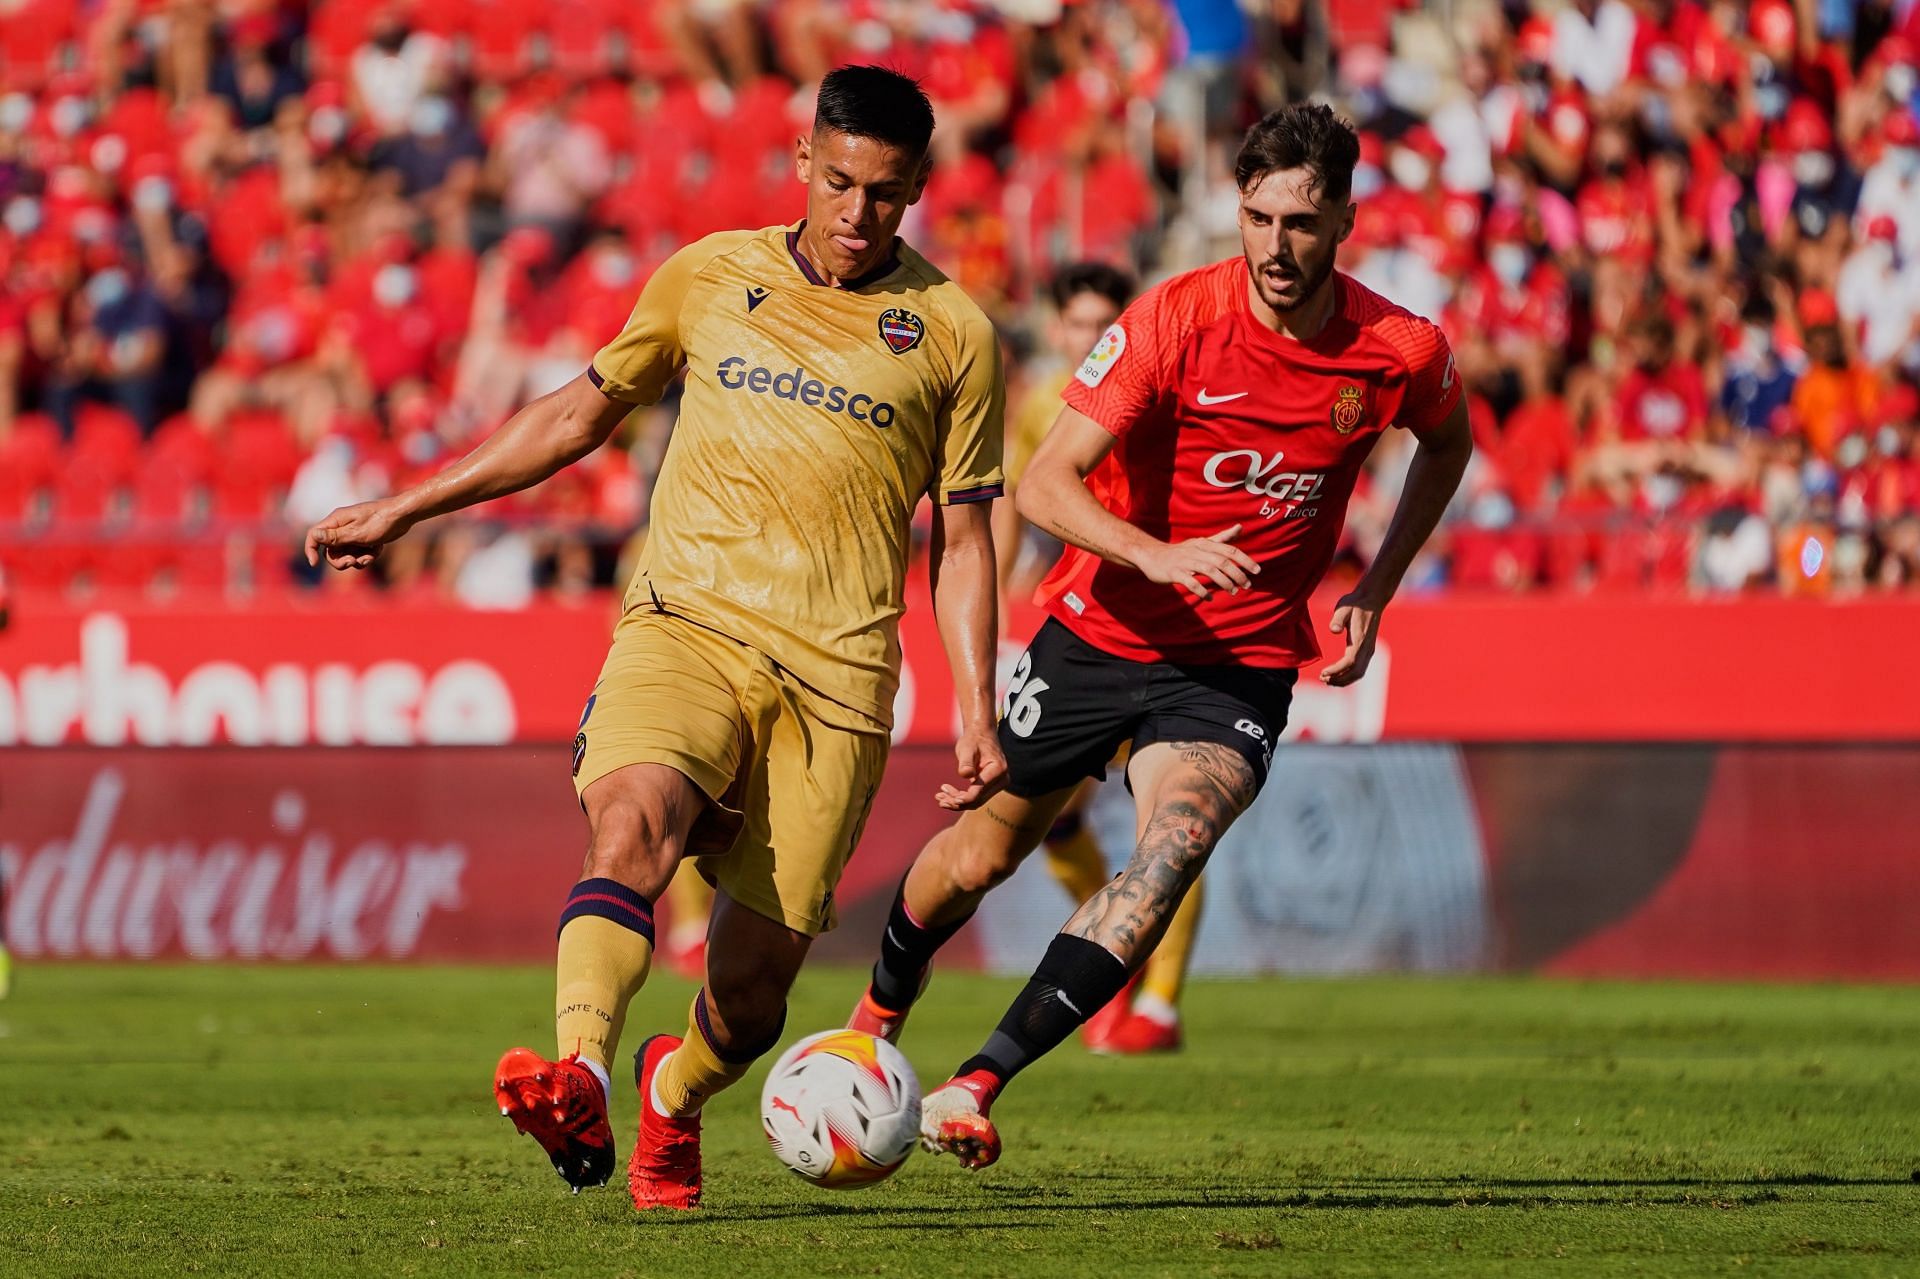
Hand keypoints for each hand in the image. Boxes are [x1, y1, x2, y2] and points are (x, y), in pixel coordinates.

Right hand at [304, 499, 414, 570]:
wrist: (404, 516)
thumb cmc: (380, 521)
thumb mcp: (356, 533)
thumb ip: (334, 537)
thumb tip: (313, 535)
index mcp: (336, 521)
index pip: (314, 536)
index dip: (310, 550)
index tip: (314, 564)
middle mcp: (342, 527)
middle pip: (331, 551)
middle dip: (340, 560)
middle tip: (352, 562)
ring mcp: (353, 533)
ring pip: (346, 555)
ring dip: (357, 559)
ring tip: (369, 555)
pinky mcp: (364, 539)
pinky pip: (359, 553)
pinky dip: (367, 555)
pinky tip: (378, 550)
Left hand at [936, 727, 1006, 810]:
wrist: (981, 734)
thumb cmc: (973, 739)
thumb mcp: (967, 748)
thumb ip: (966, 762)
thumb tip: (965, 774)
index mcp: (998, 770)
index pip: (980, 790)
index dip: (965, 798)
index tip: (948, 800)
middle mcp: (1001, 779)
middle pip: (978, 799)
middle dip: (958, 802)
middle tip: (939, 800)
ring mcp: (997, 784)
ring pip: (976, 801)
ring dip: (957, 802)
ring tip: (939, 798)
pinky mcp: (990, 786)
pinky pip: (975, 796)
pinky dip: (960, 798)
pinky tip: (945, 795)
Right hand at [1135, 525, 1259, 598]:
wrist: (1151, 555)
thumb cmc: (1181, 551)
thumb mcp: (1201, 543)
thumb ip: (1221, 537)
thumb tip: (1240, 528)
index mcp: (1204, 543)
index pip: (1229, 549)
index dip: (1244, 560)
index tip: (1257, 571)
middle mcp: (1196, 550)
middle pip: (1221, 560)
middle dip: (1236, 573)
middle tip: (1247, 585)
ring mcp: (1184, 561)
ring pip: (1208, 570)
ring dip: (1223, 582)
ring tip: (1233, 591)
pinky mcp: (1174, 572)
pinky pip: (1190, 582)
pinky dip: (1201, 590)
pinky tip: (1209, 597)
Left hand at [1320, 588, 1386, 685]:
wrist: (1371, 600)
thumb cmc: (1355, 603)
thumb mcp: (1343, 607)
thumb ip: (1338, 618)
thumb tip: (1333, 630)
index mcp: (1360, 640)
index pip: (1350, 662)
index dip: (1336, 670)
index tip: (1323, 673)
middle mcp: (1367, 648)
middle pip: (1355, 672)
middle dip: (1339, 679)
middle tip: (1322, 679)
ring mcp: (1369, 650)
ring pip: (1359, 673)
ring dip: (1344, 680)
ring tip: (1327, 680)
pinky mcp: (1367, 650)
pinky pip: (1360, 669)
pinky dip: (1349, 676)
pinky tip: (1337, 676)